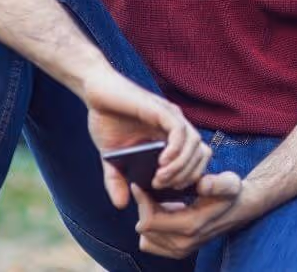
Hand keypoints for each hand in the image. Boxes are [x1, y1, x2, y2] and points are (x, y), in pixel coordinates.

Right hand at [81, 67, 211, 208]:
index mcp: (170, 137)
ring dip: (181, 166)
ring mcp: (171, 117)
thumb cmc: (106, 120)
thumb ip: (116, 180)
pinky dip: (176, 149)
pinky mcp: (161, 110)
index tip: (168, 190)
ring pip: (194, 144)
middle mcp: (176, 126)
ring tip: (160, 179)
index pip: (196, 159)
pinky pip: (180, 131)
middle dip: (186, 176)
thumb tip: (121, 205)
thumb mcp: (111, 158)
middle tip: (162, 186)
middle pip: (201, 153)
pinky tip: (161, 162)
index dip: (189, 177)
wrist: (96, 92)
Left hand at [132, 172, 250, 257]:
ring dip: (148, 218)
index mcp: (190, 226)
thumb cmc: (230, 194)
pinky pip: (151, 243)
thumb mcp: (229, 183)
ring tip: (158, 201)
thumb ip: (217, 183)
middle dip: (143, 207)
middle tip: (149, 189)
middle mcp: (182, 244)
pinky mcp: (177, 252)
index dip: (141, 202)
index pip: (149, 221)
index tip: (139, 184)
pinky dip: (152, 228)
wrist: (238, 211)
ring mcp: (179, 250)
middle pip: (145, 229)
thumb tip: (203, 184)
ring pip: (146, 237)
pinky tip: (164, 212)